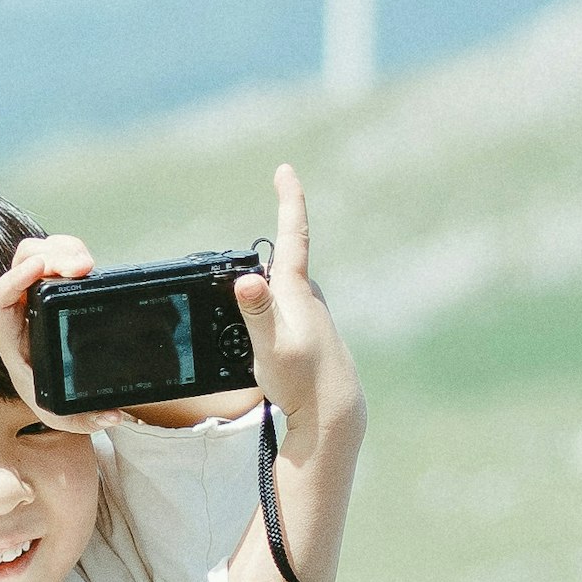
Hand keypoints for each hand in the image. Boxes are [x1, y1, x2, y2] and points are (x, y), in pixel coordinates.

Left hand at [0, 229, 94, 403]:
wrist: (54, 383)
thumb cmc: (50, 396)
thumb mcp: (63, 415)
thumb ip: (85, 420)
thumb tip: (113, 414)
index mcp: (11, 334)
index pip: (1, 297)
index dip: (15, 279)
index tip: (41, 270)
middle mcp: (20, 306)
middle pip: (22, 262)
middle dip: (50, 256)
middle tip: (82, 268)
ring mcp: (37, 290)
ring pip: (41, 251)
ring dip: (64, 249)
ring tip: (89, 265)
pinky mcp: (57, 283)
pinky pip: (58, 254)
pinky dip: (72, 250)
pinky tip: (90, 264)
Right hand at [233, 165, 359, 461]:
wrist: (334, 412)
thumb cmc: (301, 382)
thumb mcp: (270, 349)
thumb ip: (257, 313)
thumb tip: (248, 280)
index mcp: (297, 290)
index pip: (292, 234)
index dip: (289, 199)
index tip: (285, 169)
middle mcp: (308, 294)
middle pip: (275, 265)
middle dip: (254, 276)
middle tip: (249, 318)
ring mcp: (310, 312)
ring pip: (276, 292)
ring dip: (261, 307)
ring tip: (263, 351)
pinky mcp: (308, 330)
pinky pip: (280, 313)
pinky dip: (268, 322)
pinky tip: (271, 356)